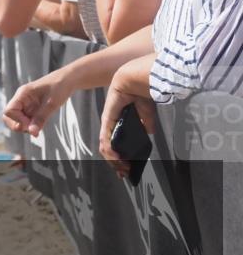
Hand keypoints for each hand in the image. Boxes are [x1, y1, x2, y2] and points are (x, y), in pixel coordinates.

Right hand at [2, 69, 74, 136]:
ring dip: (24, 127)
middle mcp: (21, 99)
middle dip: (17, 125)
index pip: (9, 111)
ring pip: (16, 120)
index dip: (18, 120)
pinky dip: (30, 126)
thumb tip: (32, 133)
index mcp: (22, 94)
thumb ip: (41, 118)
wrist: (67, 80)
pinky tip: (39, 127)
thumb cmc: (60, 87)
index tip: (31, 125)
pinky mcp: (31, 109)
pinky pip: (25, 120)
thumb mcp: (52, 103)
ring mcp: (25, 104)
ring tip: (37, 129)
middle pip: (8, 116)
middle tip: (32, 130)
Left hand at [98, 65, 155, 179]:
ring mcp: (109, 124)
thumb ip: (146, 124)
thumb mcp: (146, 114)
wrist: (135, 80)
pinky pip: (106, 139)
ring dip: (114, 162)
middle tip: (125, 173)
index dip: (121, 159)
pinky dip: (110, 151)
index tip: (128, 170)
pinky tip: (116, 159)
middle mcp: (113, 125)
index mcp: (122, 124)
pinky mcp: (108, 120)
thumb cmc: (141, 93)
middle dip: (117, 164)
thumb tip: (148, 134)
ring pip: (106, 148)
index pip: (117, 145)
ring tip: (122, 170)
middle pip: (110, 150)